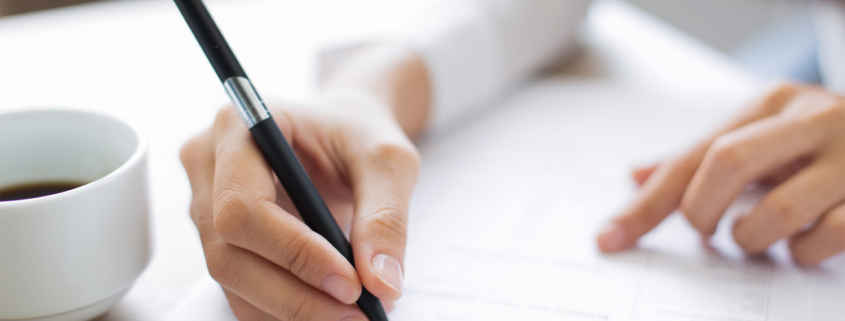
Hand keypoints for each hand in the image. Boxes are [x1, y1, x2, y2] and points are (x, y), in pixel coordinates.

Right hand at [180, 94, 419, 320]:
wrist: (342, 137)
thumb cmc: (358, 135)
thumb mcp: (388, 161)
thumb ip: (386, 217)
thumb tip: (381, 283)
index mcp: (239, 126)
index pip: (243, 205)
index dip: (293, 252)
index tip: (350, 283)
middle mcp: (207, 166)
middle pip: (228, 252)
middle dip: (295, 295)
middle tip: (358, 315)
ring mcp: (204, 206)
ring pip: (231, 281)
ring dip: (291, 311)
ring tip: (352, 316)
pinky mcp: (218, 240)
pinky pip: (239, 292)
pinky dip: (283, 312)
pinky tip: (327, 312)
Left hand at [597, 82, 844, 264]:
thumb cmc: (819, 147)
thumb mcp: (761, 141)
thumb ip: (699, 161)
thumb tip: (632, 179)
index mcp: (773, 103)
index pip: (693, 155)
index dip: (648, 203)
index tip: (611, 239)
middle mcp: (814, 118)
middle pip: (727, 163)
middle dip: (703, 211)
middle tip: (707, 231)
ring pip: (778, 210)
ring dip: (752, 239)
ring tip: (754, 237)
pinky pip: (828, 238)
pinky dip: (802, 253)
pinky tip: (801, 245)